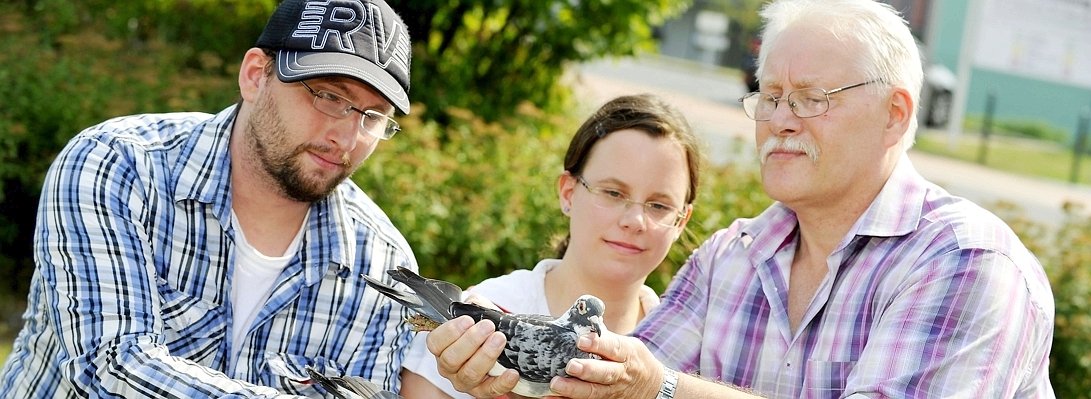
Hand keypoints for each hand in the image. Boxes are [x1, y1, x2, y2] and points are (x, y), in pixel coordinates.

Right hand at [426, 315, 519, 397]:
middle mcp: (449, 367)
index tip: (468, 320)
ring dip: (485, 356)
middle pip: (451, 359)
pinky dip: (502, 382)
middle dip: (471, 341)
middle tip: (488, 326)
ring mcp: (464, 381)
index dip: (449, 332)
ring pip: (469, 374)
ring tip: (500, 339)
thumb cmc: (484, 327)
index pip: (435, 342)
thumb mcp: (476, 313)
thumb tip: (473, 301)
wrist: (500, 343)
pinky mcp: (482, 392)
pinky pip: (490, 391)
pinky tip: (512, 372)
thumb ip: (473, 306)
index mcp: (441, 347)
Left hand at [547, 330, 662, 398]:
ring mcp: (613, 391)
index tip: (581, 340)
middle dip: (587, 370)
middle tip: (570, 365)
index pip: (614, 348)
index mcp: (627, 354)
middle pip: (605, 374)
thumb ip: (606, 335)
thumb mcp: (627, 344)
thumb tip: (581, 314)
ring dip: (574, 389)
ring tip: (556, 384)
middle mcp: (620, 374)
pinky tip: (552, 398)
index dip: (598, 344)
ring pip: (594, 392)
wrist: (652, 386)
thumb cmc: (632, 359)